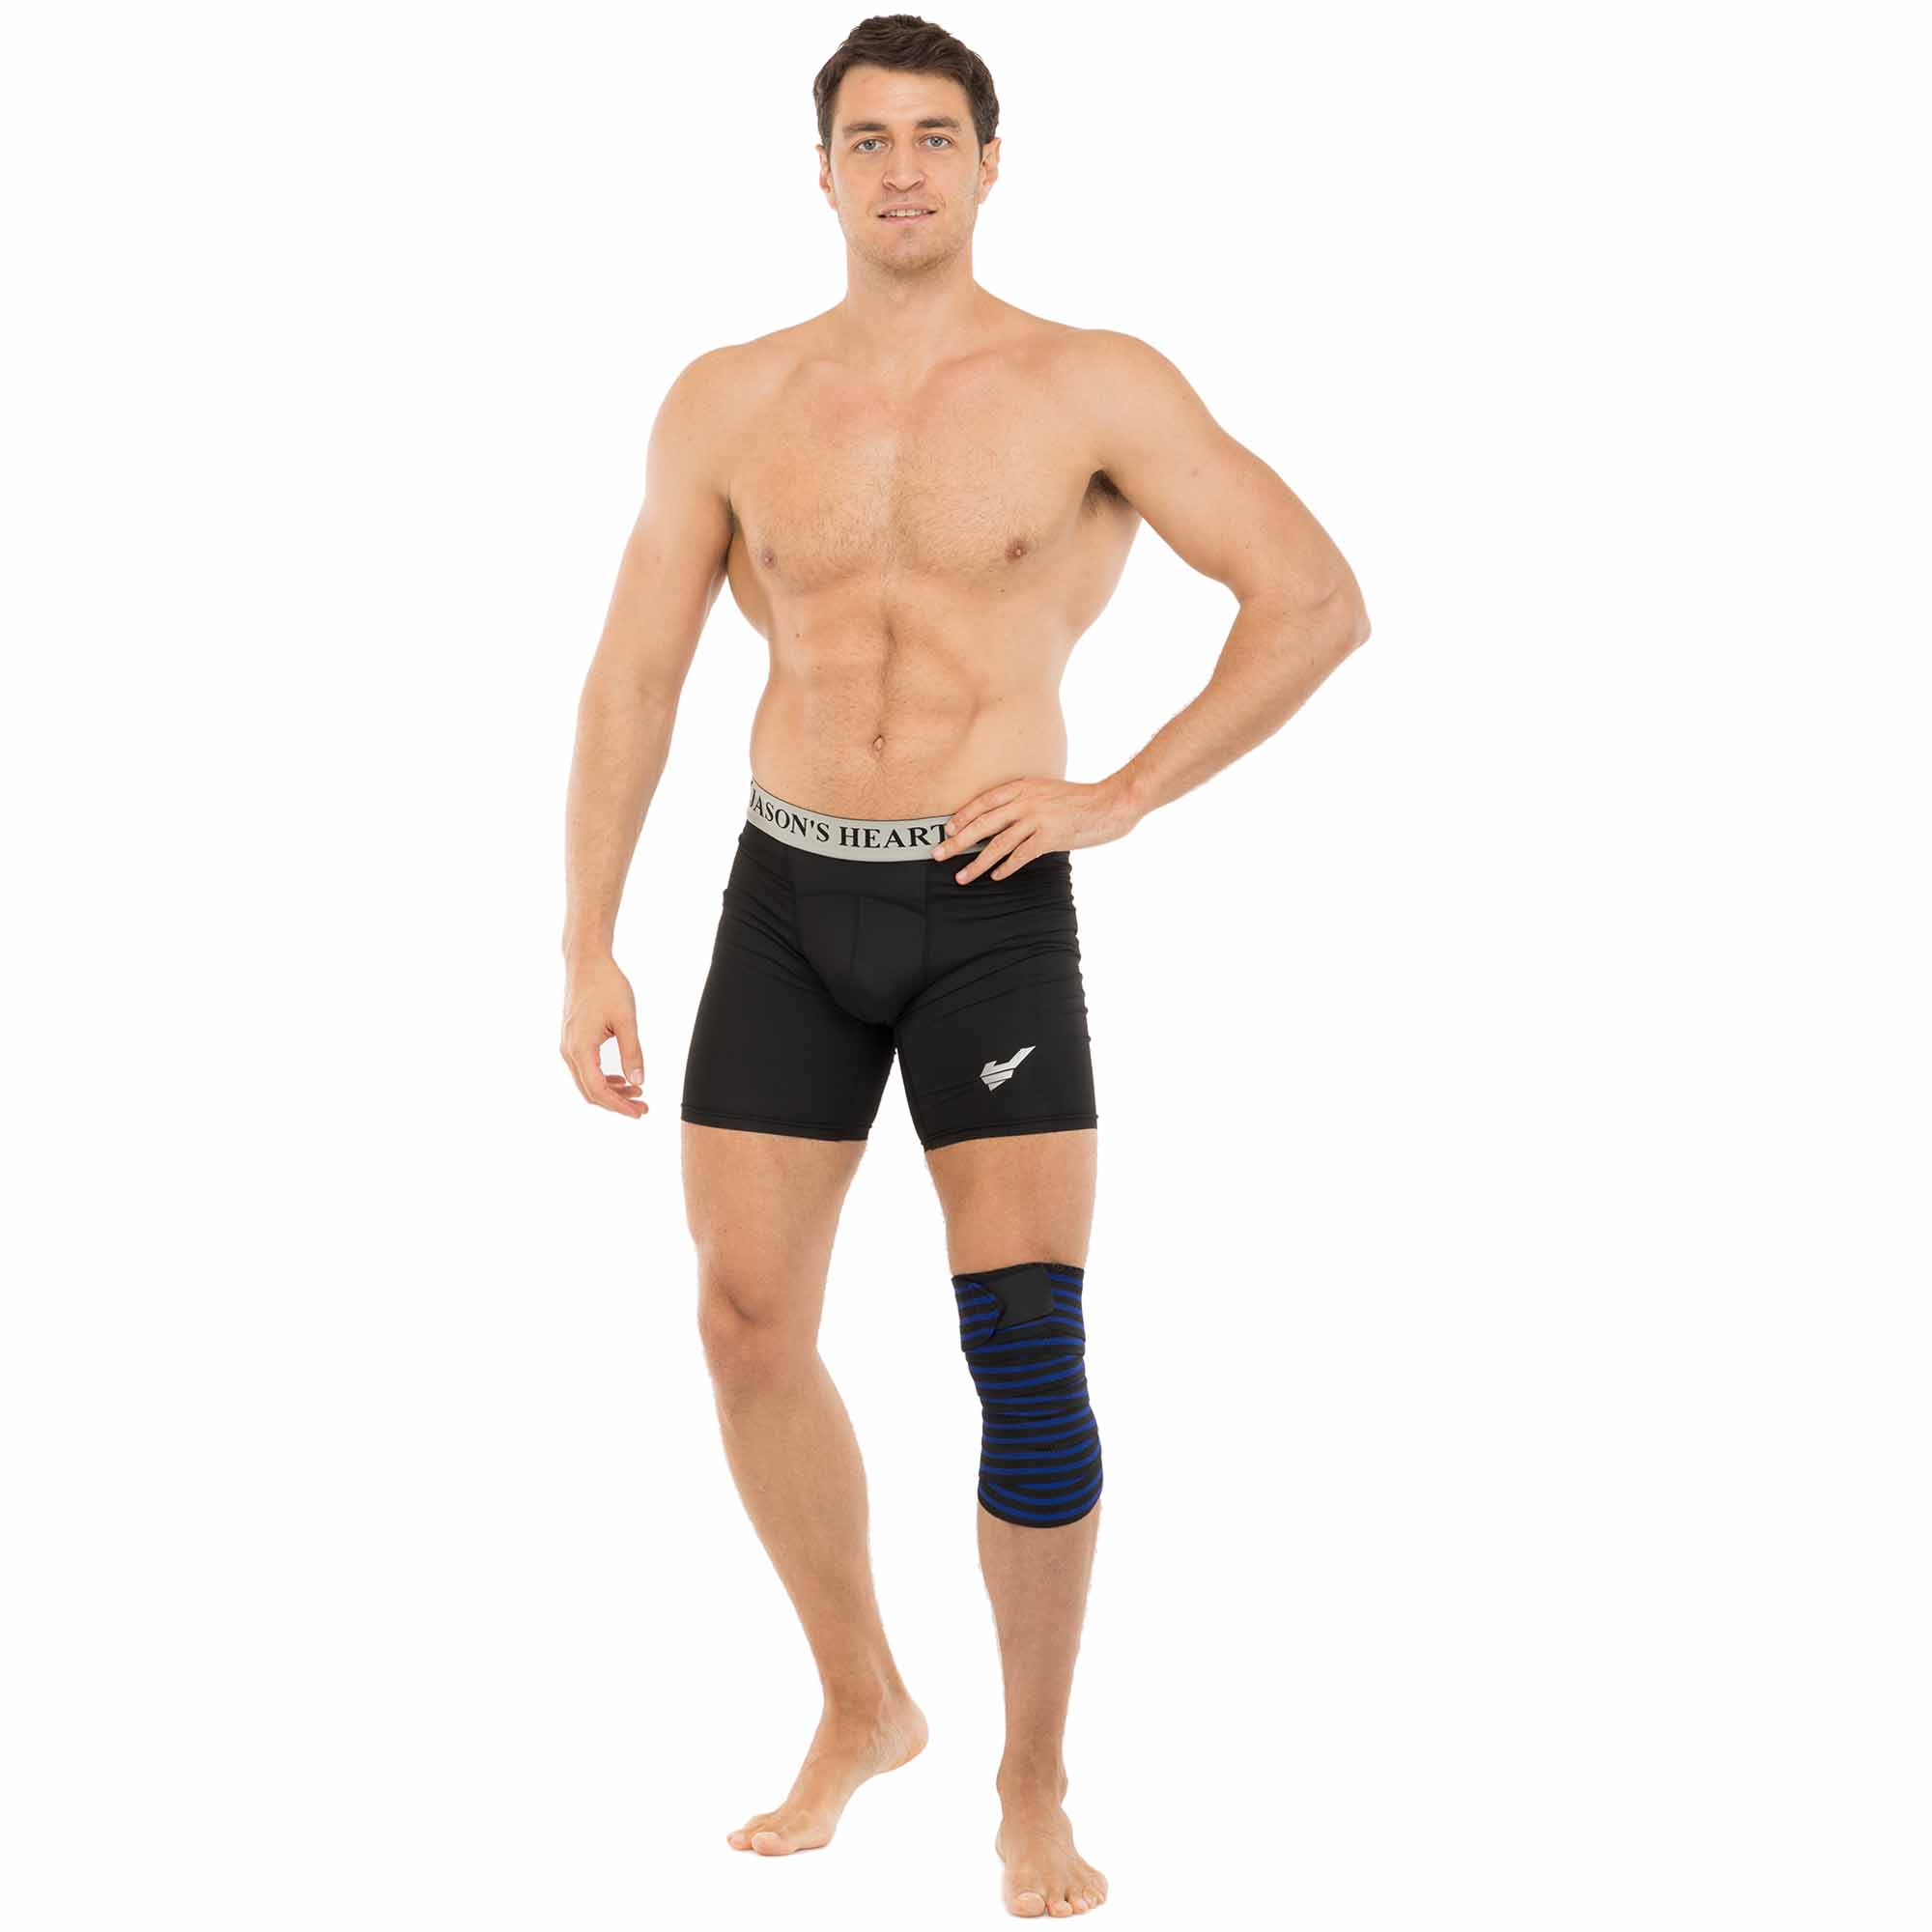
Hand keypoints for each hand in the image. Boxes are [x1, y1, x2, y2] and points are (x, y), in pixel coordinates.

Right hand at [561, 955, 646, 1117]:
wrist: (586, 962)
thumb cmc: (607, 986)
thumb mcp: (626, 1019)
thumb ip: (633, 1052)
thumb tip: (639, 1081)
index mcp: (581, 1048)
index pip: (598, 1090)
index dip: (619, 1105)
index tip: (639, 1112)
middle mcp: (569, 1051)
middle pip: (590, 1092)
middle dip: (617, 1104)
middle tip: (643, 1108)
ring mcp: (568, 1046)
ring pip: (587, 1082)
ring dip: (611, 1092)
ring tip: (638, 1093)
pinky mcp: (572, 1040)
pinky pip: (585, 1069)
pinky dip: (603, 1079)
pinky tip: (622, 1079)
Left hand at [930, 775, 1140, 881]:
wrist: (1110, 802)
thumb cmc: (1079, 800)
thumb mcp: (1046, 791)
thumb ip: (1025, 800)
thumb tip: (1002, 818)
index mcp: (1023, 786)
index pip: (984, 801)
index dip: (963, 816)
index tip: (947, 829)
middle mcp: (1026, 800)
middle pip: (983, 823)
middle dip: (958, 840)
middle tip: (939, 854)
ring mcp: (1037, 818)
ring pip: (998, 843)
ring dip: (977, 863)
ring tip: (962, 876)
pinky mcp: (1050, 837)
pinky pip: (1020, 855)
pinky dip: (1005, 867)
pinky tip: (995, 876)